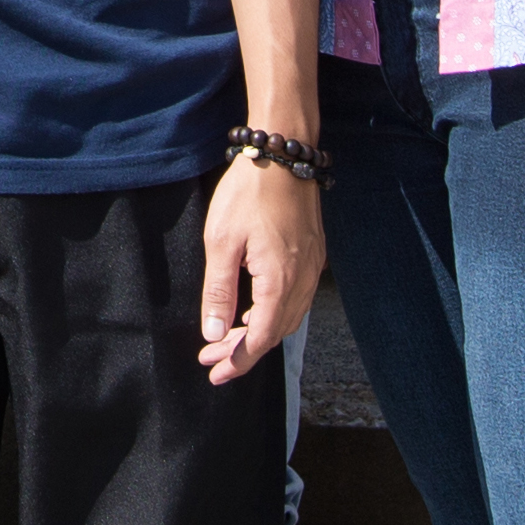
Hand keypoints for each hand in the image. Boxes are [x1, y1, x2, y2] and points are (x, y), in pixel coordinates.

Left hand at [193, 157, 321, 382]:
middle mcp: (303, 279)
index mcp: (280, 281)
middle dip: (244, 349)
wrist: (282, 152)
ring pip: (289, 316)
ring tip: (228, 337)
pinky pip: (297, 296)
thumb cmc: (249, 192)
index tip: (216, 373)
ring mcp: (312, 265)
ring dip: (259, 331)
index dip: (239, 361)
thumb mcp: (221, 242)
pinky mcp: (313, 252)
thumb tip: (214, 333)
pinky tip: (254, 307)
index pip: (262, 339)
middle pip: (276, 332)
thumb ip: (218, 292)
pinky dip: (275, 311)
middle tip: (212, 357)